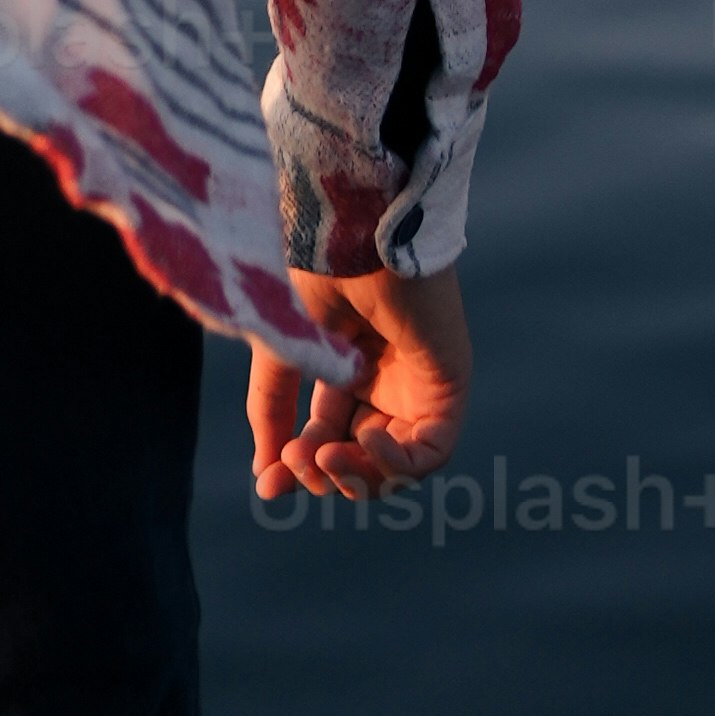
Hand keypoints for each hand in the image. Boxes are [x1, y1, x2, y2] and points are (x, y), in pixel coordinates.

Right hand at [247, 265, 472, 503]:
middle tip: (298, 460)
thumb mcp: (286, 351)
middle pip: (361, 457)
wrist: (352, 229)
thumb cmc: (317, 272)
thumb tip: (266, 479)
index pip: (328, 436)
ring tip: (324, 456)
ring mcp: (418, 381)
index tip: (269, 486)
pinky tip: (365, 438)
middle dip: (325, 473)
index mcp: (346, 366)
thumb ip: (274, 410)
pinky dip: (398, 463)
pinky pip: (432, 451)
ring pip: (396, 464)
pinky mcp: (448, 381)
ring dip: (357, 476)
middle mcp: (385, 377)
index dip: (300, 467)